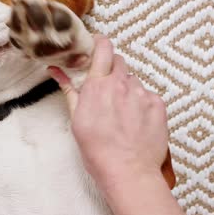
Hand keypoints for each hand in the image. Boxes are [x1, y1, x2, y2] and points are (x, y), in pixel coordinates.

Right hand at [49, 36, 183, 214]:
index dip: (99, 43)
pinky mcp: (158, 105)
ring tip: (121, 113)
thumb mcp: (76, 118)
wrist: (128, 171)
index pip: (103, 47)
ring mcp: (142, 94)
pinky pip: (148, 95)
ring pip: (133, 80)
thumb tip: (55, 70)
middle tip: (106, 89)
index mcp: (98, 85)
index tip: (96, 46)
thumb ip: (69, 89)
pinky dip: (141, 103)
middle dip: (111, 70)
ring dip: (126, 89)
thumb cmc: (97, 150)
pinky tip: (135, 121)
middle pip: (119, 62)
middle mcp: (122, 84)